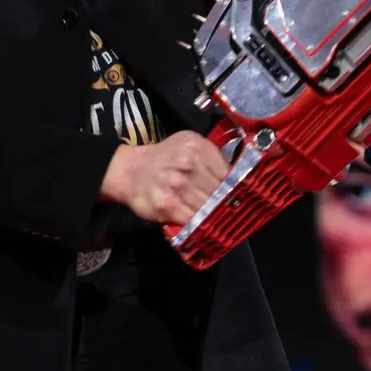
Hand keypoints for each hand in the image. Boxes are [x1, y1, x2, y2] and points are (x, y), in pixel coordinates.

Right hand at [100, 131, 229, 226]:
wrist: (130, 171)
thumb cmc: (165, 158)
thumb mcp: (188, 145)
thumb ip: (212, 158)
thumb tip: (237, 179)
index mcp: (197, 147)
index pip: (227, 173)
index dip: (236, 187)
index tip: (240, 196)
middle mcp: (188, 164)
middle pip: (219, 192)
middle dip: (225, 203)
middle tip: (231, 211)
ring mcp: (177, 186)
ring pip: (209, 207)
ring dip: (215, 215)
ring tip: (220, 220)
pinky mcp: (168, 206)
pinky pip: (194, 219)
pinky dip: (201, 224)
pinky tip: (203, 224)